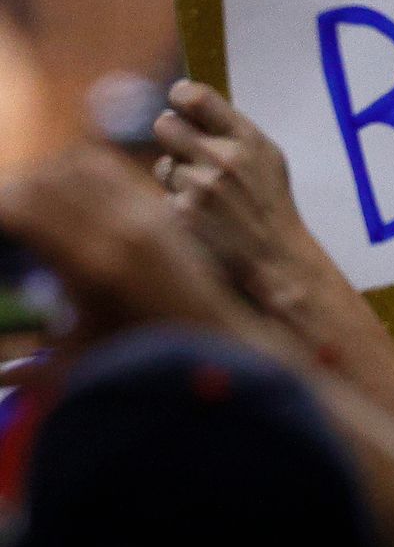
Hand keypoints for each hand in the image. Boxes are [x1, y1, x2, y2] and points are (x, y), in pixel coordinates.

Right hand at [0, 145, 270, 346]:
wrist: (219, 336)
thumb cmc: (149, 357)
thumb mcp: (88, 361)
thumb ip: (35, 372)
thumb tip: (0, 378)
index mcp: (91, 266)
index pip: (22, 210)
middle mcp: (119, 230)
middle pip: (44, 181)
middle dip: (12, 191)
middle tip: (1, 213)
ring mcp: (144, 214)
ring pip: (76, 167)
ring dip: (43, 176)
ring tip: (24, 199)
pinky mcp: (159, 208)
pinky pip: (110, 170)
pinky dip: (78, 170)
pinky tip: (63, 190)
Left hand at [153, 81, 320, 304]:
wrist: (274, 256)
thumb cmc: (270, 204)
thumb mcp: (267, 157)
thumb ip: (233, 130)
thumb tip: (192, 101)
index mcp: (246, 138)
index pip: (195, 96)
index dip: (181, 97)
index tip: (182, 105)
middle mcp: (222, 158)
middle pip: (165, 124)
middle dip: (172, 136)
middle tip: (186, 150)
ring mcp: (200, 186)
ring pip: (162, 163)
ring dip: (176, 174)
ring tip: (202, 192)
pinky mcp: (182, 213)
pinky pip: (164, 195)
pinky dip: (178, 203)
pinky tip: (201, 214)